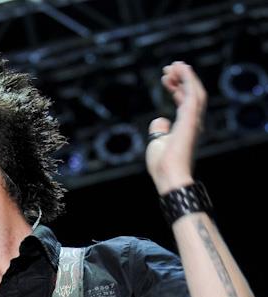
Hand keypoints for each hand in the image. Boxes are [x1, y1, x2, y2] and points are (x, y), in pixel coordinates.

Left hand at [145, 61, 206, 194]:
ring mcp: (194, 120)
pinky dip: (187, 78)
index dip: (176, 88)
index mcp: (186, 128)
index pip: (184, 102)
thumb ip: (159, 129)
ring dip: (185, 75)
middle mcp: (194, 122)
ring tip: (172, 65)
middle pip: (191, 93)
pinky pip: (192, 92)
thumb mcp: (157, 142)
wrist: (169, 175)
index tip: (166, 79)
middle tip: (168, 69)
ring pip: (194, 90)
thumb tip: (161, 119)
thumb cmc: (162, 165)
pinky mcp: (192, 118)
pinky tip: (180, 68)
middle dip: (181, 79)